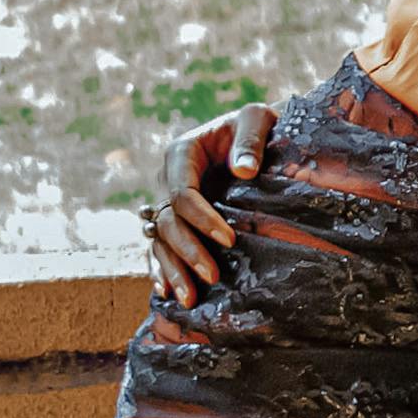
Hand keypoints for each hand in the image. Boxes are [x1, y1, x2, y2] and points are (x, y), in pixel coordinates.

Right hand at [146, 100, 271, 299]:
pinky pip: (161, 246)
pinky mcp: (178, 218)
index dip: (201, 218)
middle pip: (168, 222)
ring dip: (173, 269)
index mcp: (182, 153)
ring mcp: (170, 201)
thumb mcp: (257, 118)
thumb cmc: (257, 125)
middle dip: (188, 250)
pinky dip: (161, 268)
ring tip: (189, 299)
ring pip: (160, 240)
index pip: (182, 193)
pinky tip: (166, 291)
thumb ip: (250, 140)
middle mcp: (168, 179)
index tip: (230, 239)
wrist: (256, 134)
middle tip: (213, 275)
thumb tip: (244, 171)